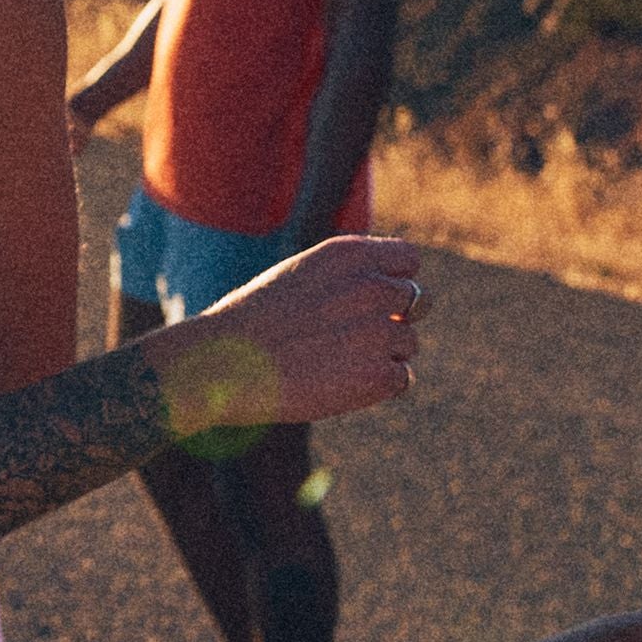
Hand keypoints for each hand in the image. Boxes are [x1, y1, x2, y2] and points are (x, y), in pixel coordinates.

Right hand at [145, 233, 425, 438]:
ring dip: (383, 355)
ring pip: (409, 344)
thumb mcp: (298, 276)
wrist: (223, 364)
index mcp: (350, 254)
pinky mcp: (379, 376)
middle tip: (353, 338)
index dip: (397, 281)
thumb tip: (390, 297)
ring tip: (333, 364)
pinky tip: (338, 385)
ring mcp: (380, 331)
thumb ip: (345, 279)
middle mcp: (373, 287)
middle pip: (418, 301)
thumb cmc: (250, 322)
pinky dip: (377, 387)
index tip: (376, 300)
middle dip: (395, 319)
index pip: (409, 260)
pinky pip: (402, 379)